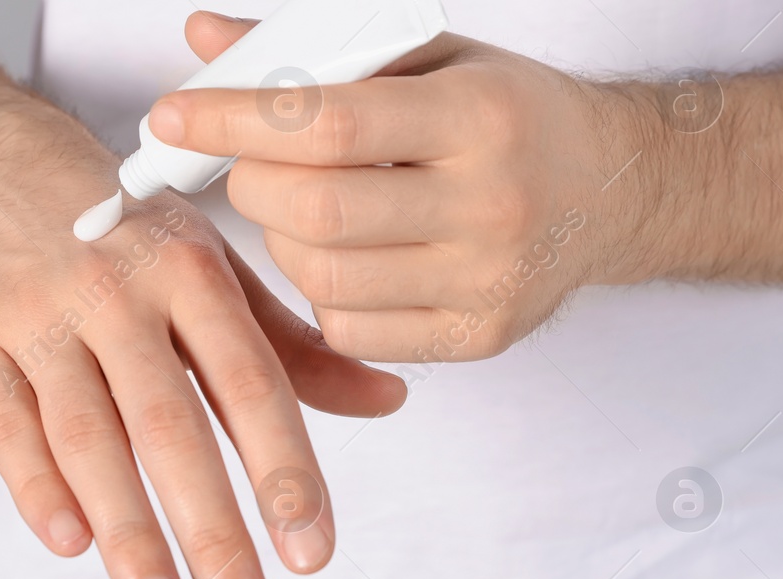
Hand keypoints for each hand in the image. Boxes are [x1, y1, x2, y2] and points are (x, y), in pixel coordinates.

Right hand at [0, 118, 403, 578]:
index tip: (310, 549)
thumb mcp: (210, 264)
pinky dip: (35, 486)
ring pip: (85, 433)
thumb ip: (290, 345)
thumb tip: (387, 400)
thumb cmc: (119, 226)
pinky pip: (5, 424)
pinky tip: (72, 542)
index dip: (283, 469)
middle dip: (208, 523)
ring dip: (125, 526)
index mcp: (189, 269)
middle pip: (166, 422)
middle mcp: (114, 289)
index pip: (249, 381)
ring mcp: (36, 315)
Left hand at [150, 13, 654, 361]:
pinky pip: (350, 328)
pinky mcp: (477, 337)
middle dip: (250, 184)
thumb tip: (205, 39)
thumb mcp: (426, 58)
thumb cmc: (507, 115)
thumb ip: (315, 50)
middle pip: (315, 210)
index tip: (172, 116)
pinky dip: (321, 292)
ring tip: (301, 207)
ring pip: (322, 276)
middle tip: (247, 165)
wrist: (610, 189)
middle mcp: (491, 201)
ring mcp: (486, 280)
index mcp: (478, 115)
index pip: (328, 122)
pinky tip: (345, 254)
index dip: (233, 120)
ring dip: (280, 240)